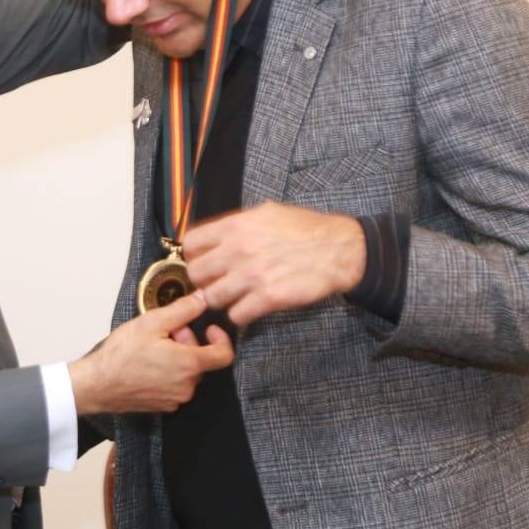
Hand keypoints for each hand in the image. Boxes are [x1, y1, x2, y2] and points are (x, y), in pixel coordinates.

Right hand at [68, 293, 233, 415]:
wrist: (97, 385)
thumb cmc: (121, 356)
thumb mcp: (152, 322)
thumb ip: (183, 309)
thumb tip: (202, 299)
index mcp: (189, 365)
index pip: (224, 355)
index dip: (221, 338)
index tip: (209, 329)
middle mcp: (187, 386)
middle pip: (202, 360)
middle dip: (189, 342)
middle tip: (168, 331)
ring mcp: (175, 399)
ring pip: (187, 373)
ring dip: (178, 356)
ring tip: (154, 346)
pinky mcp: (164, 406)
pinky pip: (175, 385)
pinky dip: (169, 372)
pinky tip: (148, 362)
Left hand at [183, 201, 364, 326]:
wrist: (338, 249)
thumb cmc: (305, 229)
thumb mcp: (266, 212)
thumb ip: (237, 225)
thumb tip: (215, 236)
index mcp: (235, 226)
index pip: (191, 244)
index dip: (194, 256)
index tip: (202, 262)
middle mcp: (237, 250)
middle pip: (196, 274)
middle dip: (204, 281)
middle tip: (217, 283)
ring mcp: (251, 276)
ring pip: (212, 298)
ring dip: (221, 300)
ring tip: (235, 296)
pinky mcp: (267, 298)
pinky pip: (236, 315)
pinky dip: (241, 315)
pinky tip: (251, 307)